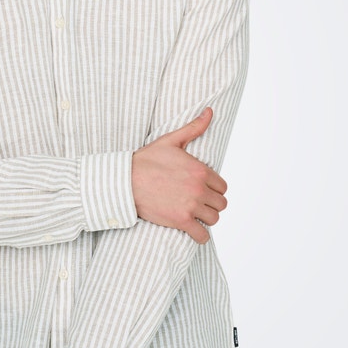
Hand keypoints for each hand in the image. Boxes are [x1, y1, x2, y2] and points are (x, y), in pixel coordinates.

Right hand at [131, 107, 226, 243]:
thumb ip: (194, 128)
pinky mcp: (181, 221)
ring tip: (196, 215)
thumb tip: (210, 111)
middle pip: (221, 203)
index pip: (222, 186)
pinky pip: (202, 235)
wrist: (125, 181)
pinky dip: (200, 236)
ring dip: (207, 219)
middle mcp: (199, 188)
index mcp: (200, 170)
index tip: (202, 190)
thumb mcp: (171, 141)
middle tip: (198, 203)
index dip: (213, 189)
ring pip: (214, 218)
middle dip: (211, 204)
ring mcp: (191, 206)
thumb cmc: (146, 160)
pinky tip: (194, 231)